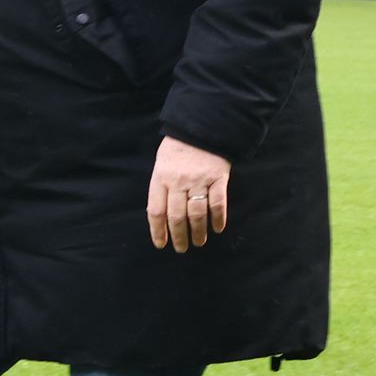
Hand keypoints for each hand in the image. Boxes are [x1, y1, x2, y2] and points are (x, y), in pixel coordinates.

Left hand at [146, 138, 229, 252]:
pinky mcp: (218, 178)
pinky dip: (218, 219)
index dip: (158, 231)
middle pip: (176, 216)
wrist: (202, 126)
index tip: (161, 244)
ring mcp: (199, 180)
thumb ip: (161, 186)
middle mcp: (178, 181)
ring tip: (199, 242)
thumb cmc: (178, 147)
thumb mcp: (162, 163)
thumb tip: (160, 215)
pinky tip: (217, 229)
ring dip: (198, 232)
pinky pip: (217, 203)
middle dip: (178, 236)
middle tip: (181, 248)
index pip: (156, 211)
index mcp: (161, 177)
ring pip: (196, 214)